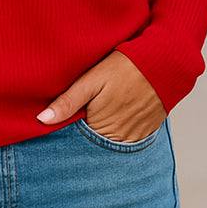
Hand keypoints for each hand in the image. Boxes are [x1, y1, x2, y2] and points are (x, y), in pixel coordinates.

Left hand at [36, 49, 166, 140]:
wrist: (165, 63)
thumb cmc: (125, 67)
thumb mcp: (92, 80)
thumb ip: (67, 101)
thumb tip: (41, 120)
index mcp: (101, 128)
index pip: (77, 141)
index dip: (68, 131)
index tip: (65, 121)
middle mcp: (119, 139)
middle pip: (94, 144)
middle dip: (85, 134)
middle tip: (85, 112)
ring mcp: (135, 138)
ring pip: (110, 143)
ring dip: (103, 133)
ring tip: (101, 112)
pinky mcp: (148, 132)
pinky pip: (128, 140)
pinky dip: (119, 130)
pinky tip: (117, 114)